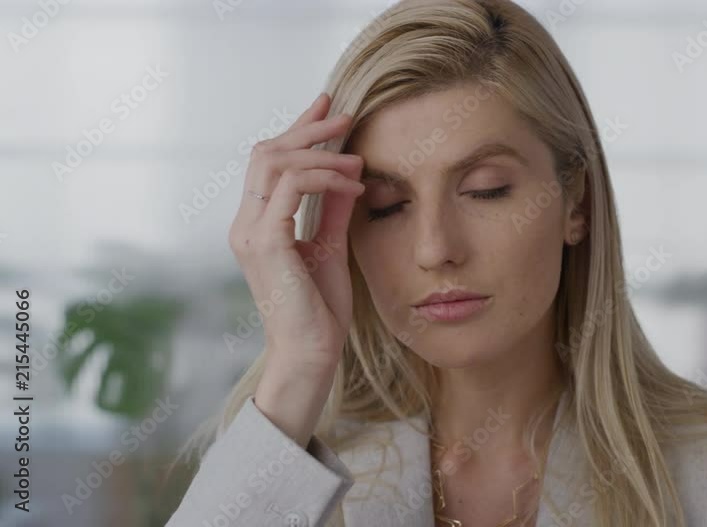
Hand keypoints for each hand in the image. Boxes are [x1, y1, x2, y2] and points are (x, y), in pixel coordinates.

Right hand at [227, 92, 363, 444]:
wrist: (311, 354)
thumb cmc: (320, 310)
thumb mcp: (331, 247)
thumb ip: (333, 209)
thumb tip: (347, 173)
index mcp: (257, 224)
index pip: (270, 162)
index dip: (298, 129)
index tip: (328, 105)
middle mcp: (245, 224)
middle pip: (267, 152)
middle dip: (308, 128)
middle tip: (347, 117)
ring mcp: (250, 233)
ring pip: (274, 162)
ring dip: (321, 153)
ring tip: (358, 161)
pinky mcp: (265, 244)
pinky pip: (291, 188)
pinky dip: (324, 178)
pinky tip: (353, 186)